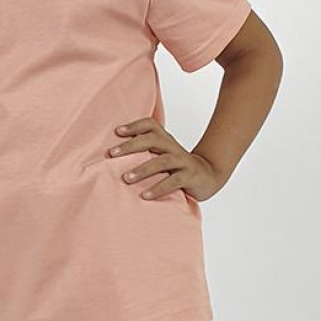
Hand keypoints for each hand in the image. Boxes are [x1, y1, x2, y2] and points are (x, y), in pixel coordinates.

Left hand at [106, 117, 225, 202]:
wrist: (208, 175)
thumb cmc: (177, 166)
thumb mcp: (162, 155)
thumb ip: (144, 152)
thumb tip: (112, 155)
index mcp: (165, 140)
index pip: (150, 125)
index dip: (134, 125)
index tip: (117, 132)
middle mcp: (173, 147)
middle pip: (152, 140)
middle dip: (130, 146)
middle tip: (112, 154)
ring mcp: (182, 161)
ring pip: (162, 161)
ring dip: (142, 170)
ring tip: (126, 178)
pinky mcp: (190, 176)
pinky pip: (173, 181)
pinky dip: (158, 188)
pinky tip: (145, 195)